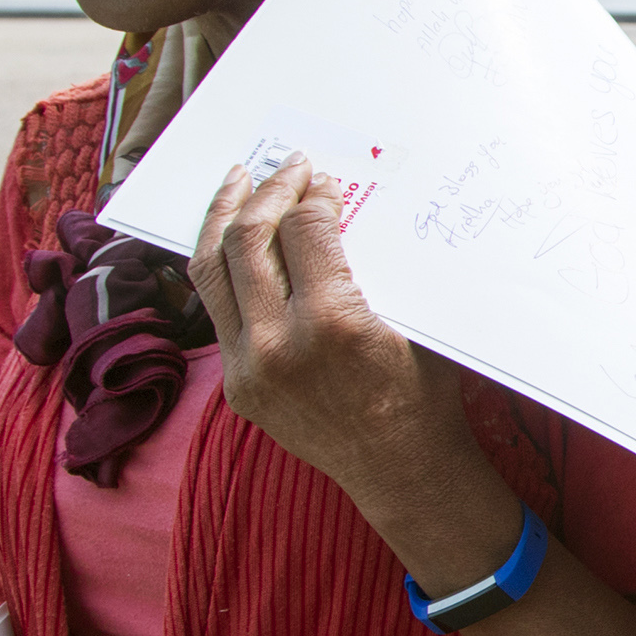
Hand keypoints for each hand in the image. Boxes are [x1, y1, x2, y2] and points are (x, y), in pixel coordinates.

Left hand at [193, 154, 474, 511]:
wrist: (401, 468)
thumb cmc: (423, 392)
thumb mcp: (412, 319)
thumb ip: (370, 265)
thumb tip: (338, 204)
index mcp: (333, 321)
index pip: (306, 229)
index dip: (313, 195)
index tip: (321, 178)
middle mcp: (279, 342)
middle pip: (250, 238)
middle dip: (268, 191)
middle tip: (285, 166)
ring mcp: (248, 366)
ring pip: (212, 270)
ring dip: (222, 217)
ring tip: (236, 183)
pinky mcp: (236, 384)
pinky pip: (217, 310)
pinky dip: (222, 266)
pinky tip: (232, 242)